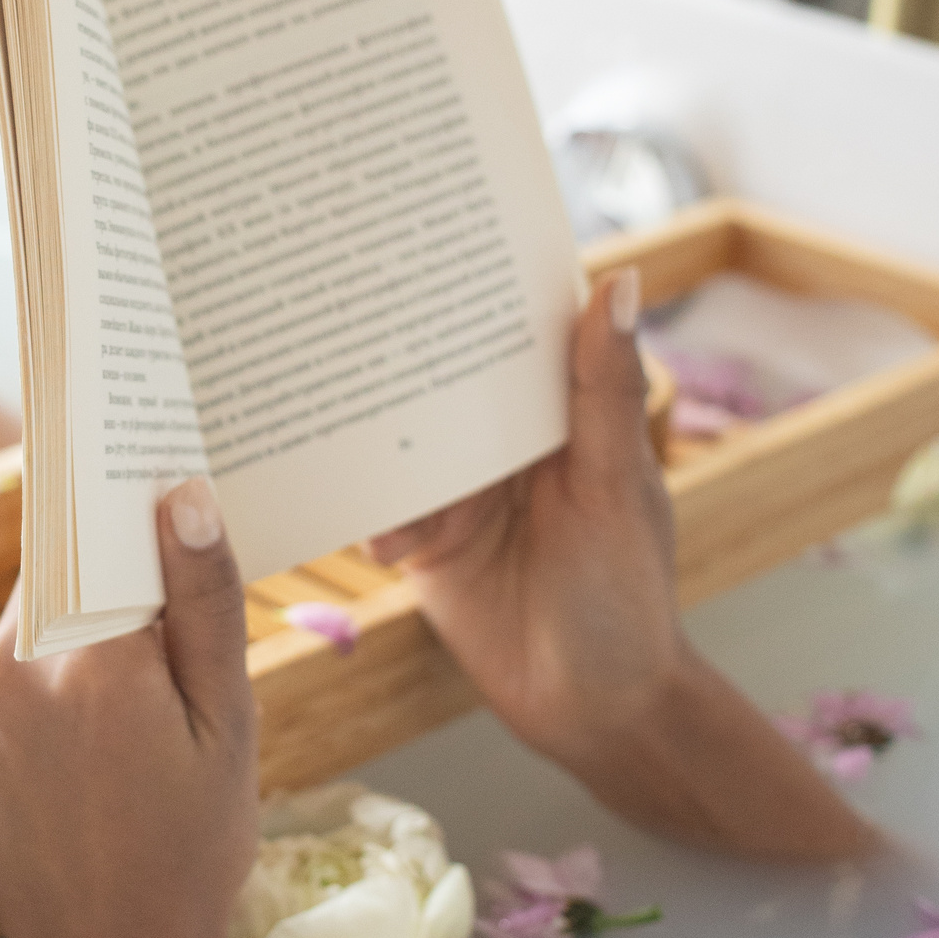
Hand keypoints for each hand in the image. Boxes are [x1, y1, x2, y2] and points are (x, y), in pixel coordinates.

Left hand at [0, 483, 257, 937]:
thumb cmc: (189, 853)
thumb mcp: (229, 728)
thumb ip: (206, 604)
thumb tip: (182, 494)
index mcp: (89, 662)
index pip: (91, 521)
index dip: (120, 487)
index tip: (148, 444)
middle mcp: (8, 667)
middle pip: (62, 558)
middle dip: (114, 558)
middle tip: (174, 575)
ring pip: (35, 606)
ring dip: (84, 616)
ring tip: (145, 684)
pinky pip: (8, 654)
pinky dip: (51, 661)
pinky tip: (98, 723)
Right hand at [371, 271, 878, 862]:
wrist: (594, 713)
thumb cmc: (627, 596)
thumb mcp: (613, 486)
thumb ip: (602, 389)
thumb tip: (621, 279)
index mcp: (558, 412)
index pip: (512, 329)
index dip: (476, 281)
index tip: (423, 224)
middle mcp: (501, 444)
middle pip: (439, 378)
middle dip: (395, 348)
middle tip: (332, 296)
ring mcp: (456, 492)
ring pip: (399, 440)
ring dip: (366, 428)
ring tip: (310, 389)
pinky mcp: (419, 543)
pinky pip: (375, 507)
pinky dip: (356, 501)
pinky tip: (333, 495)